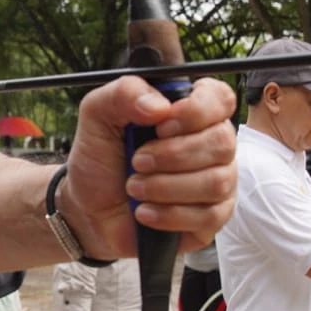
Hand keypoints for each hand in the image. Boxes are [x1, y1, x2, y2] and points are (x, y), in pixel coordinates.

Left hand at [57, 77, 236, 258]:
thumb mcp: (98, 115)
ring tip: (134, 188)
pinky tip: (145, 212)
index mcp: (190, 111)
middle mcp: (211, 143)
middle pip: (222, 142)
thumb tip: (160, 106)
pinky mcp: (213, 217)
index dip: (196, 111)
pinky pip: (209, 216)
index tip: (161, 126)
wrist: (88, 208)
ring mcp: (218, 181)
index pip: (220, 98)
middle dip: (171, 155)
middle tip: (136, 161)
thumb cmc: (100, 159)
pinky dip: (169, 214)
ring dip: (165, 186)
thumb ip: (124, 93)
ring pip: (216, 181)